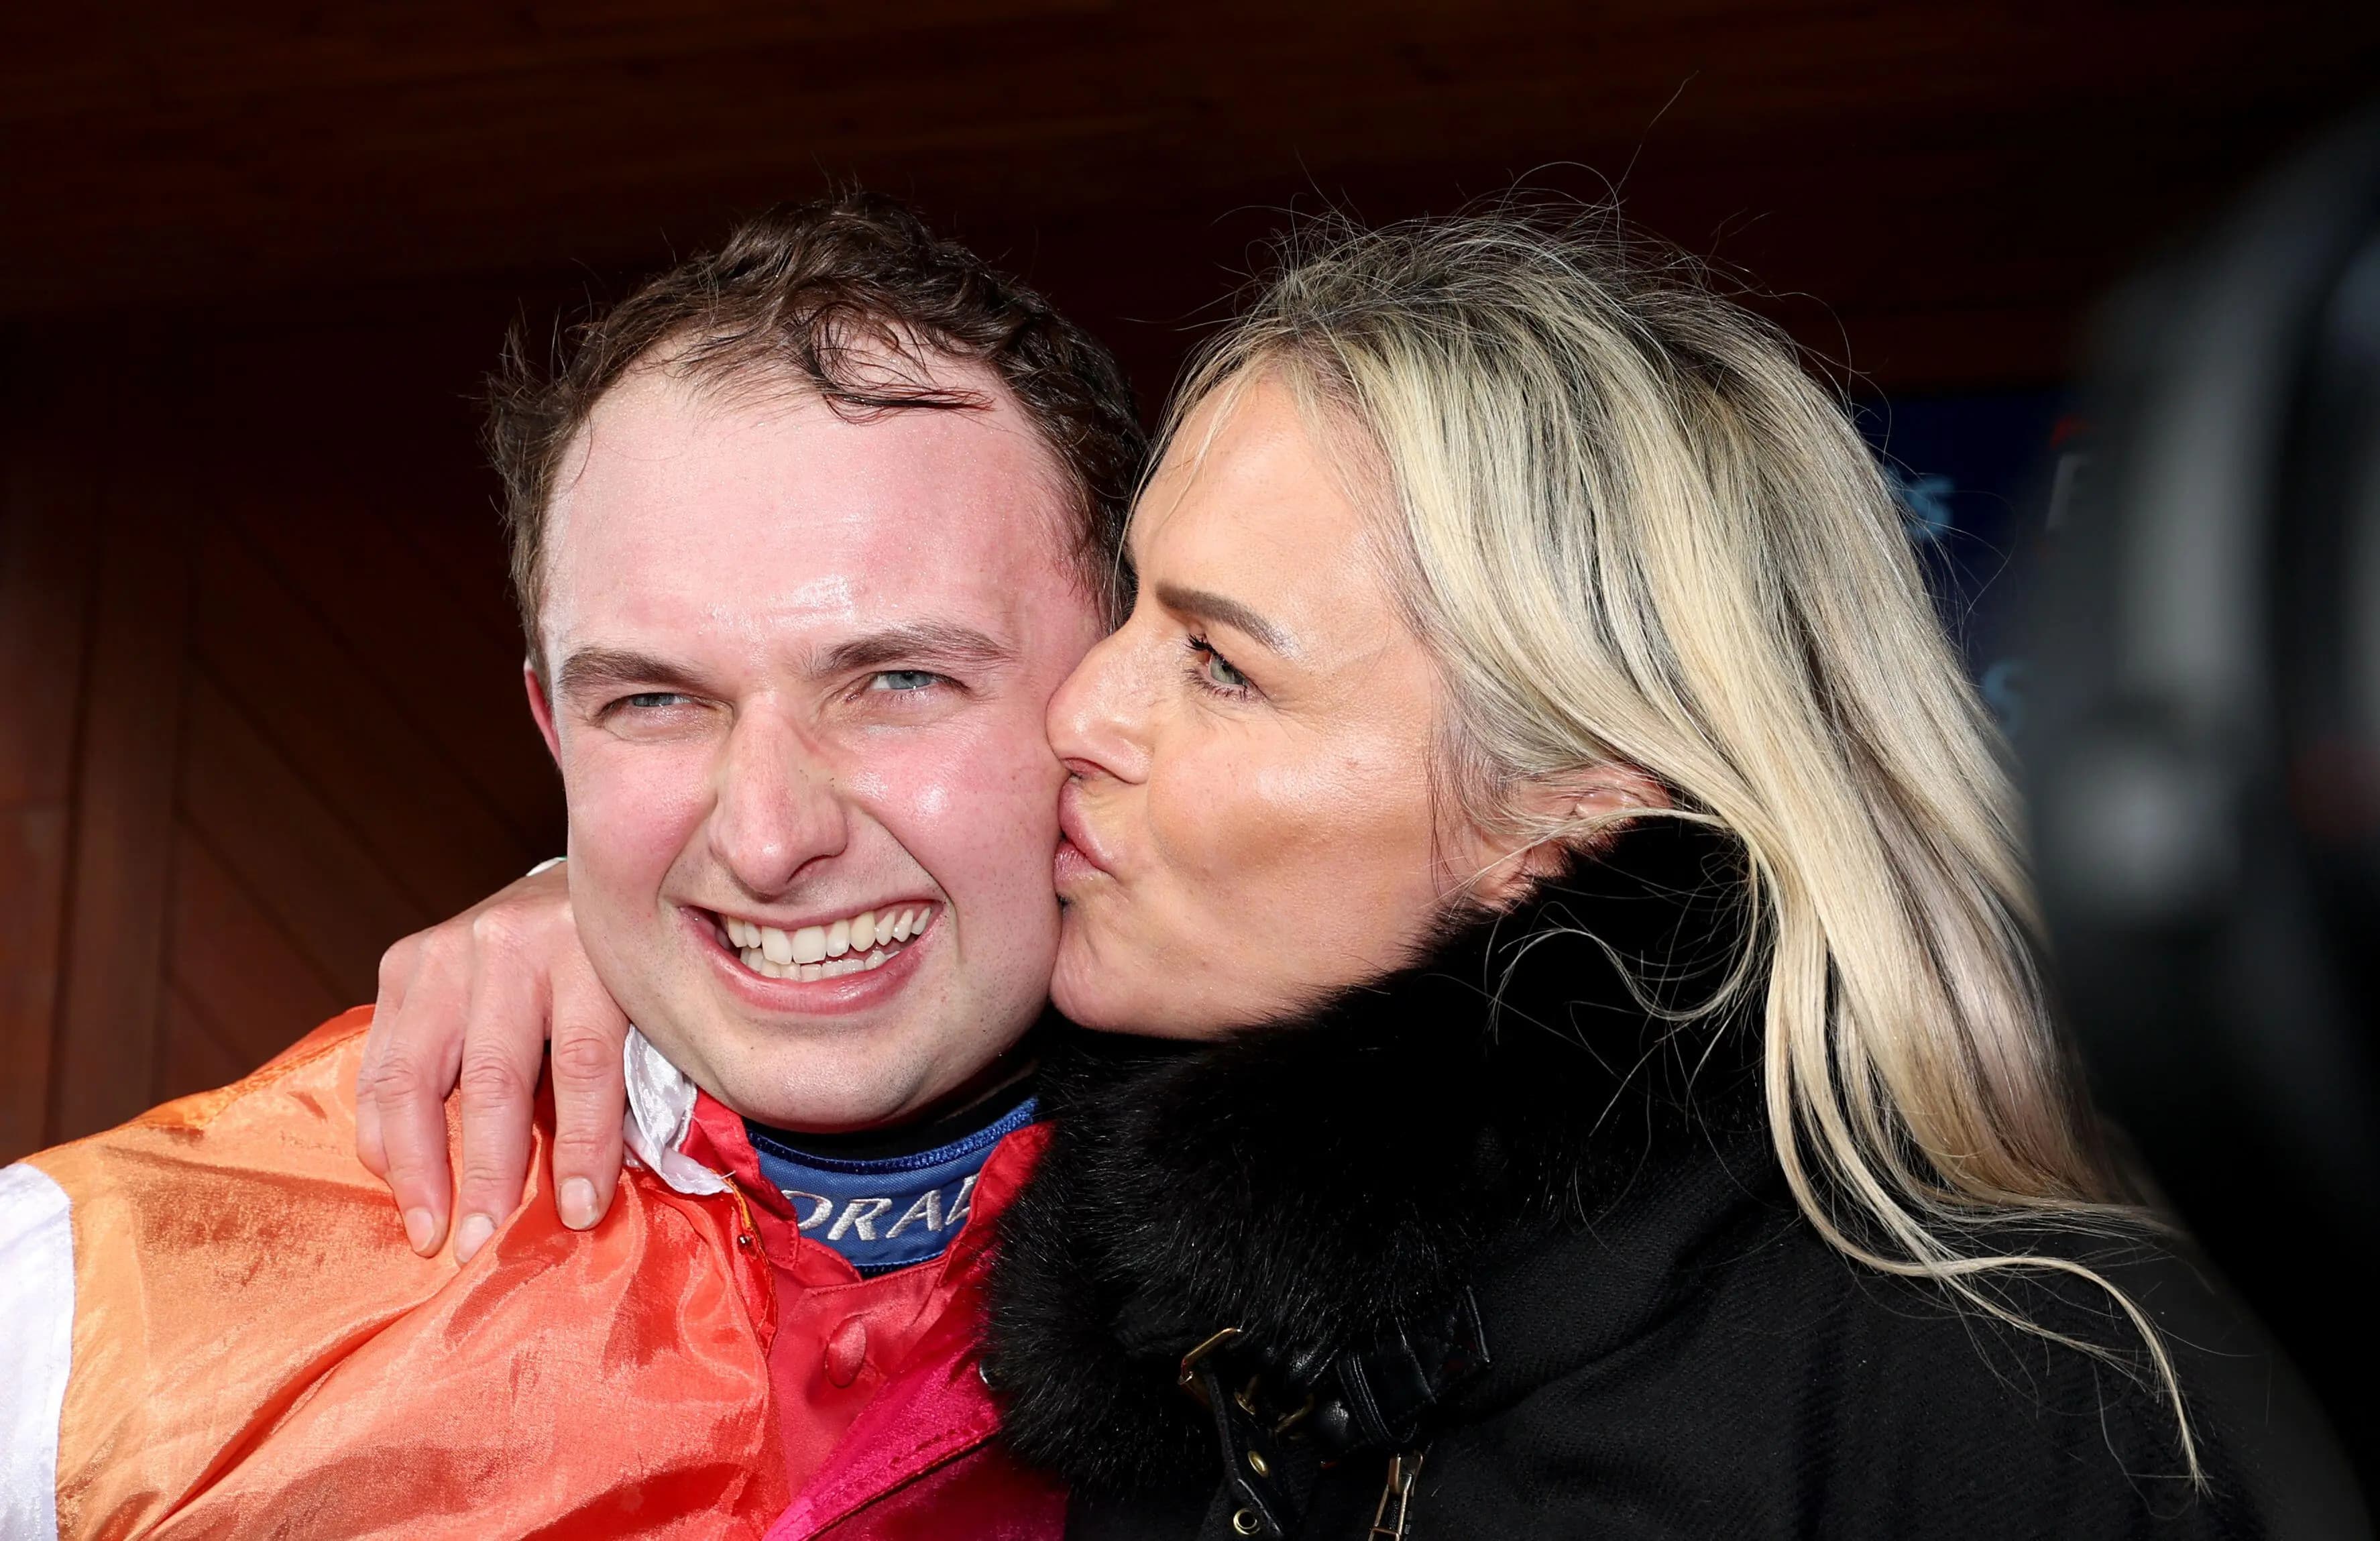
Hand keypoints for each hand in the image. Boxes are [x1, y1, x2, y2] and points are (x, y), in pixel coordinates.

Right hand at [355, 861, 630, 1261]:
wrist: (584, 875)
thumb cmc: (622, 960)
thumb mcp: (644, 1003)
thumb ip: (631, 1077)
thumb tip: (598, 1192)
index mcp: (591, 950)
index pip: (586, 1062)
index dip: (583, 1146)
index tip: (576, 1215)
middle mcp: (513, 941)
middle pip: (494, 1075)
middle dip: (489, 1173)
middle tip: (481, 1247)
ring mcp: (448, 948)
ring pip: (416, 1074)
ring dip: (417, 1165)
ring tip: (429, 1231)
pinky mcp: (404, 961)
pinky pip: (380, 1062)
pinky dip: (383, 1130)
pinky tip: (397, 1181)